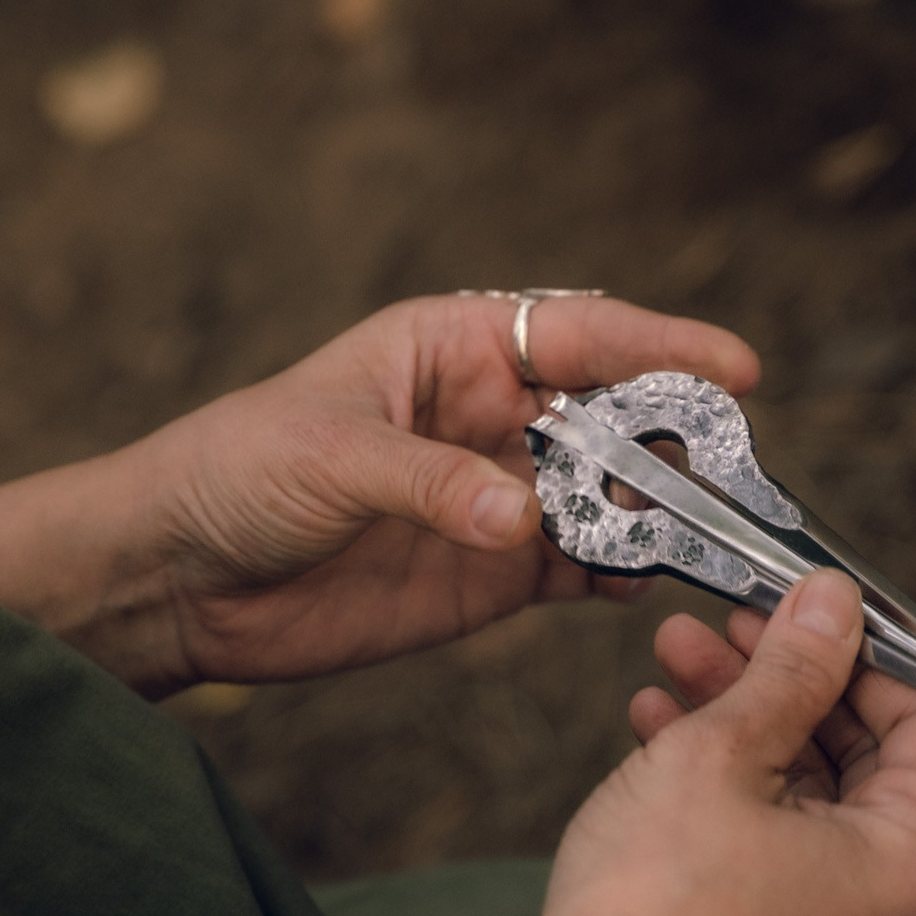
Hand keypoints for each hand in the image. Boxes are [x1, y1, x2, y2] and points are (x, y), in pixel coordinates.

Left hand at [0, 293, 755, 693]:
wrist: (178, 573)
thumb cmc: (236, 471)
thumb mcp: (328, 456)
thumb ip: (429, 484)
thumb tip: (519, 520)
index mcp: (455, 347)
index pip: (582, 334)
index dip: (663, 346)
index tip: (735, 370)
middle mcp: (494, 415)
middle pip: (616, 415)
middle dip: (680, 438)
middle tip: (738, 472)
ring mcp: (500, 497)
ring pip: (614, 494)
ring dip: (667, 511)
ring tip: (723, 535)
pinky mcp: (492, 575)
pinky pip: (585, 568)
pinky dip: (630, 574)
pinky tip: (665, 581)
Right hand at [520, 570, 915, 915]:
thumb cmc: (653, 905)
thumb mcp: (724, 751)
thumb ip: (793, 667)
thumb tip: (836, 600)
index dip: (869, 656)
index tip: (807, 613)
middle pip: (876, 761)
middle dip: (794, 683)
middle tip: (730, 625)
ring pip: (822, 800)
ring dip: (753, 725)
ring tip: (676, 662)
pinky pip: (792, 850)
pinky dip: (741, 789)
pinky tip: (664, 730)